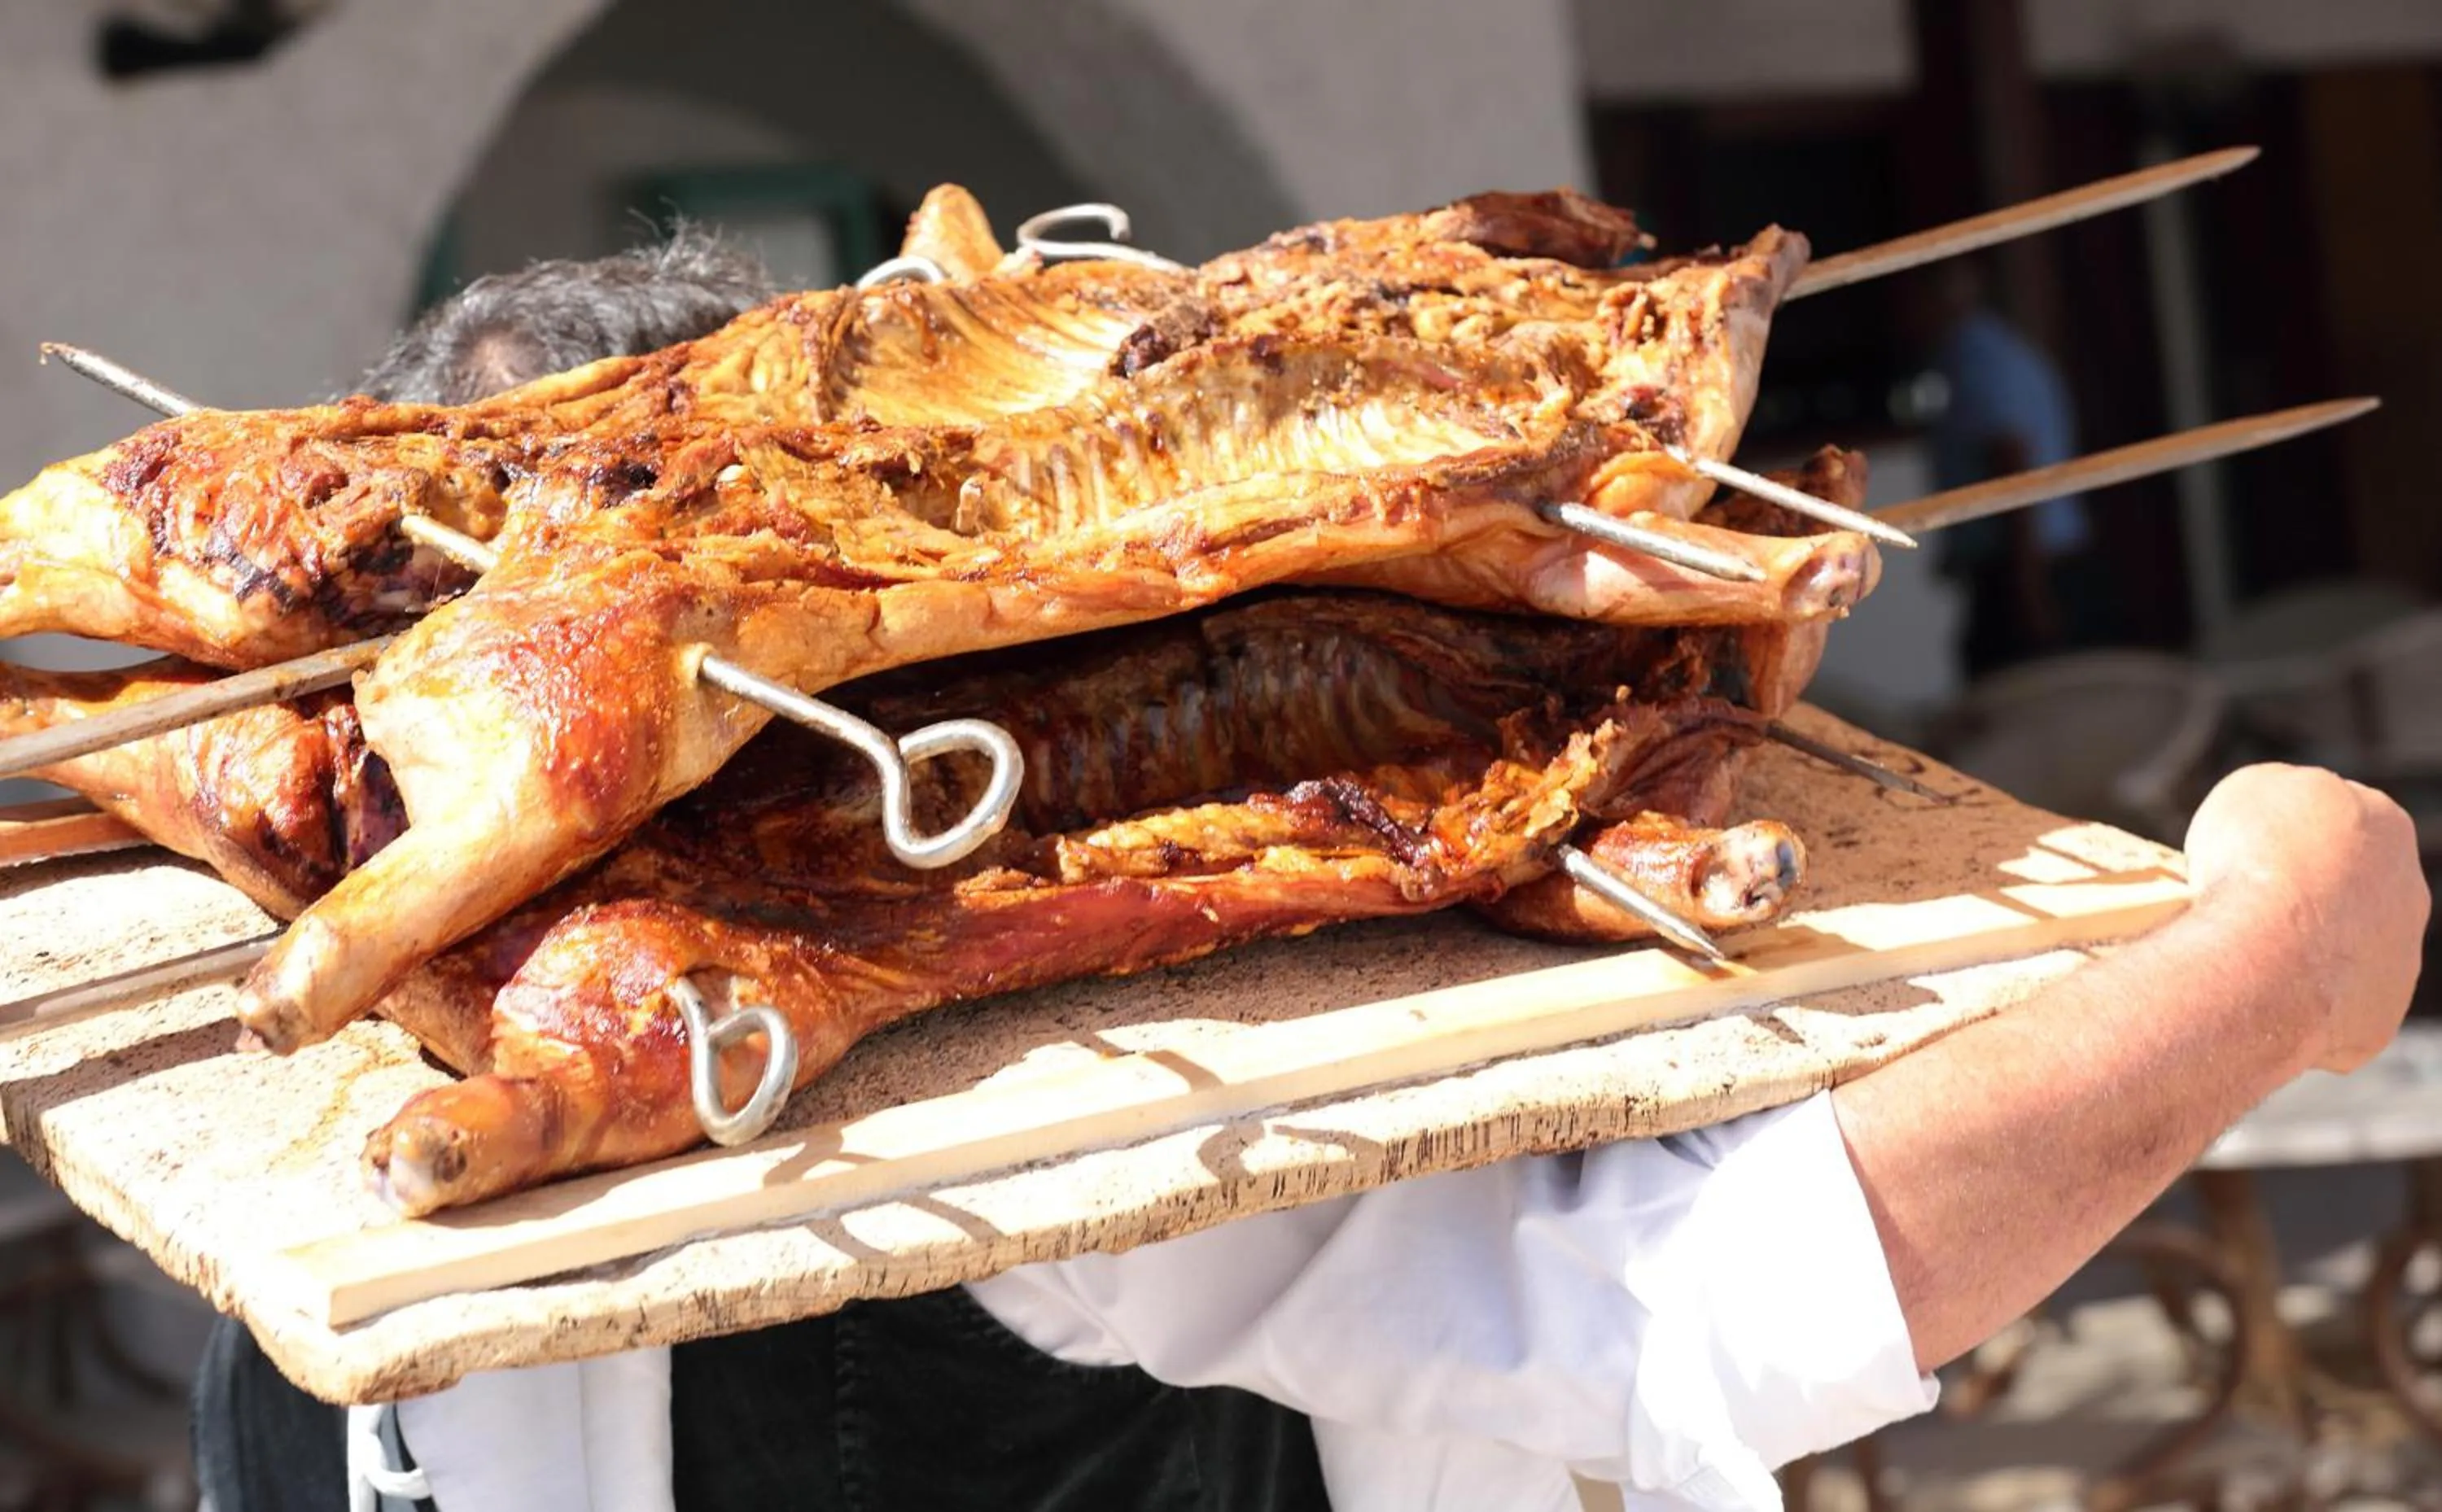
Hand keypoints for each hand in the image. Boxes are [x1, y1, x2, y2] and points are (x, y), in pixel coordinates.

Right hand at [2182, 764, 2428, 1073]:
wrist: (2263, 952)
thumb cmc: (2254, 863)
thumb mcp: (2249, 791)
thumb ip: (2278, 803)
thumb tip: (2276, 828)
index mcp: (2385, 825)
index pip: (2333, 822)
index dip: (2283, 836)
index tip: (2244, 854)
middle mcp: (2408, 893)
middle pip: (2348, 892)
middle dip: (2304, 900)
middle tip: (2244, 909)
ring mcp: (2400, 962)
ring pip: (2344, 955)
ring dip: (2302, 955)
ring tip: (2245, 958)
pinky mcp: (2378, 1020)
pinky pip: (2332, 1014)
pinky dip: (2295, 1007)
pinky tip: (2257, 999)